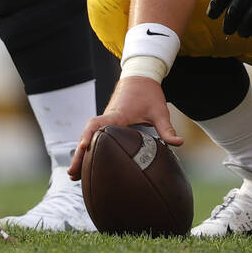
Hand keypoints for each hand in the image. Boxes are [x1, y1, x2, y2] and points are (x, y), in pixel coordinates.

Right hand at [67, 76, 181, 179]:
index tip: (83, 148)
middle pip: (87, 135)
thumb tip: (179, 143)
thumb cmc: (149, 94)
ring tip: (73, 176)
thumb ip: (167, 129)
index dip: (89, 135)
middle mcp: (107, 117)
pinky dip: (87, 149)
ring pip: (87, 137)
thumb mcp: (160, 111)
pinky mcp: (107, 122)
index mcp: (118, 114)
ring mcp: (105, 119)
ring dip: (80, 154)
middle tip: (72, 175)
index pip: (98, 124)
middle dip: (79, 154)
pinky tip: (85, 165)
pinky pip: (93, 136)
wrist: (140, 77)